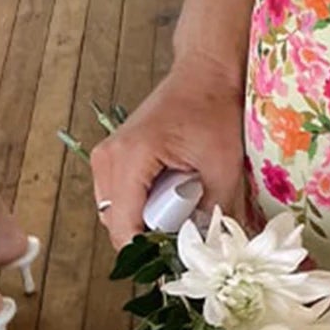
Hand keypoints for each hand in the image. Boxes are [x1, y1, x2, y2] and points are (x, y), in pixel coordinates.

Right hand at [91, 50, 246, 247]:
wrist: (206, 70)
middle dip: (151, 235)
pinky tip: (172, 192)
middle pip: (117, 224)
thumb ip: (215, 210)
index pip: (123, 229)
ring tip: (183, 205)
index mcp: (128, 160)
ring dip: (147, 219)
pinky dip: (143, 203)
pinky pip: (120, 196)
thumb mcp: (223, 164)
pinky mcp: (114, 155)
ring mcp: (106, 157)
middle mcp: (107, 159)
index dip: (150, 252)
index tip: (179, 258)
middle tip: (188, 228)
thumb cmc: (215, 109)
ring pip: (117, 212)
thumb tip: (213, 250)